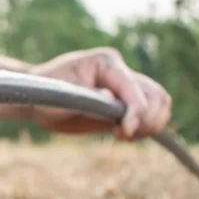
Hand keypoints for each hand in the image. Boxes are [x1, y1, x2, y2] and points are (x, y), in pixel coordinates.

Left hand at [29, 47, 171, 139]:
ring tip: (126, 136)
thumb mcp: (60, 95)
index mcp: (105, 62)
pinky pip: (151, 112)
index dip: (135, 110)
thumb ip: (86, 96)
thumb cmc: (46, 92)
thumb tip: (111, 98)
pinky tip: (126, 135)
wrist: (39, 98)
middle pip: (155, 93)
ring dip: (152, 123)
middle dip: (148, 118)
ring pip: (159, 102)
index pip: (131, 86)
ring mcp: (125, 86)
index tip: (126, 132)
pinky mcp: (126, 102)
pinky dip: (148, 126)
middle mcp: (120, 71)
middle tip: (125, 135)